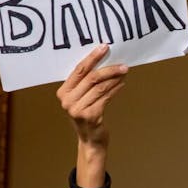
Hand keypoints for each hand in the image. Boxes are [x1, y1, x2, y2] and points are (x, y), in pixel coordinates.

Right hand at [56, 44, 128, 187]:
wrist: (90, 140)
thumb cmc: (87, 115)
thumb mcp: (81, 98)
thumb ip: (85, 83)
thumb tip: (103, 60)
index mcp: (63, 92)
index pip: (79, 70)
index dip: (92, 58)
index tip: (104, 47)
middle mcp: (67, 100)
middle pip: (91, 78)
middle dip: (108, 69)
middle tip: (123, 64)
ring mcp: (77, 109)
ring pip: (100, 87)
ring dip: (114, 79)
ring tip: (124, 73)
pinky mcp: (90, 116)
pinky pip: (105, 97)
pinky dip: (115, 89)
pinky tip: (122, 84)